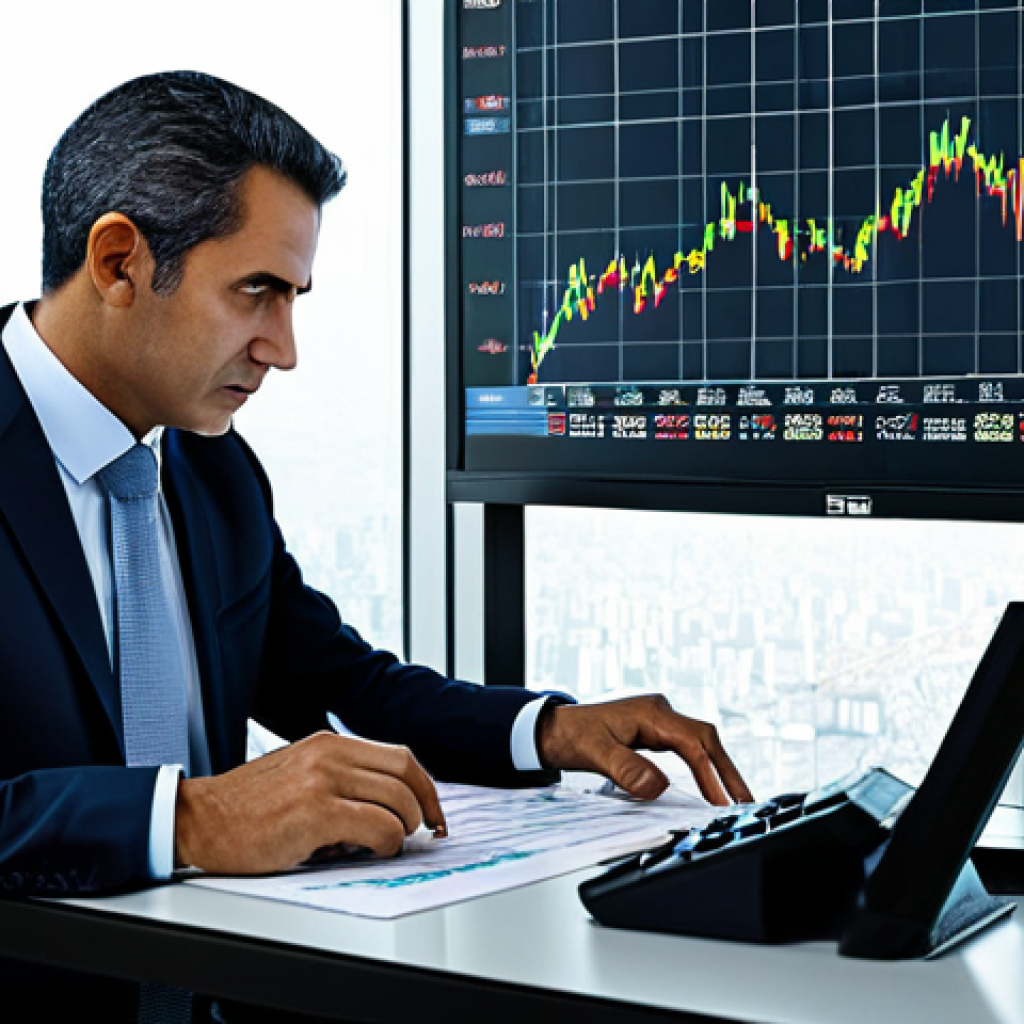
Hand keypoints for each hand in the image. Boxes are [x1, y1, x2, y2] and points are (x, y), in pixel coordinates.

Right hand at [174, 731, 446, 873]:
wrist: (199, 819)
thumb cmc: (246, 805)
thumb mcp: (299, 772)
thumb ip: (340, 775)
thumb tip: (388, 800)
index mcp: (329, 743)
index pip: (399, 756)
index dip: (425, 786)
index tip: (433, 811)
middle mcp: (329, 754)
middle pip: (406, 773)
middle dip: (425, 807)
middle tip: (424, 831)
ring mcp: (322, 781)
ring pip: (397, 801)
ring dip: (404, 829)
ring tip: (387, 844)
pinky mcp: (315, 813)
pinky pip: (378, 827)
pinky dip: (387, 844)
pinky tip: (371, 851)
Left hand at [537, 695, 752, 805]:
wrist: (548, 728)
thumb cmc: (568, 736)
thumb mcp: (594, 753)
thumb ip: (626, 769)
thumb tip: (659, 787)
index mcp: (650, 713)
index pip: (692, 744)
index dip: (710, 775)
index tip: (721, 803)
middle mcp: (658, 711)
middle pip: (705, 738)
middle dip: (727, 770)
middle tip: (746, 802)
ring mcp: (655, 719)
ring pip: (698, 741)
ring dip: (717, 767)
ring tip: (735, 797)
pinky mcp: (650, 729)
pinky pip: (685, 746)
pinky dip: (701, 764)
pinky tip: (707, 782)